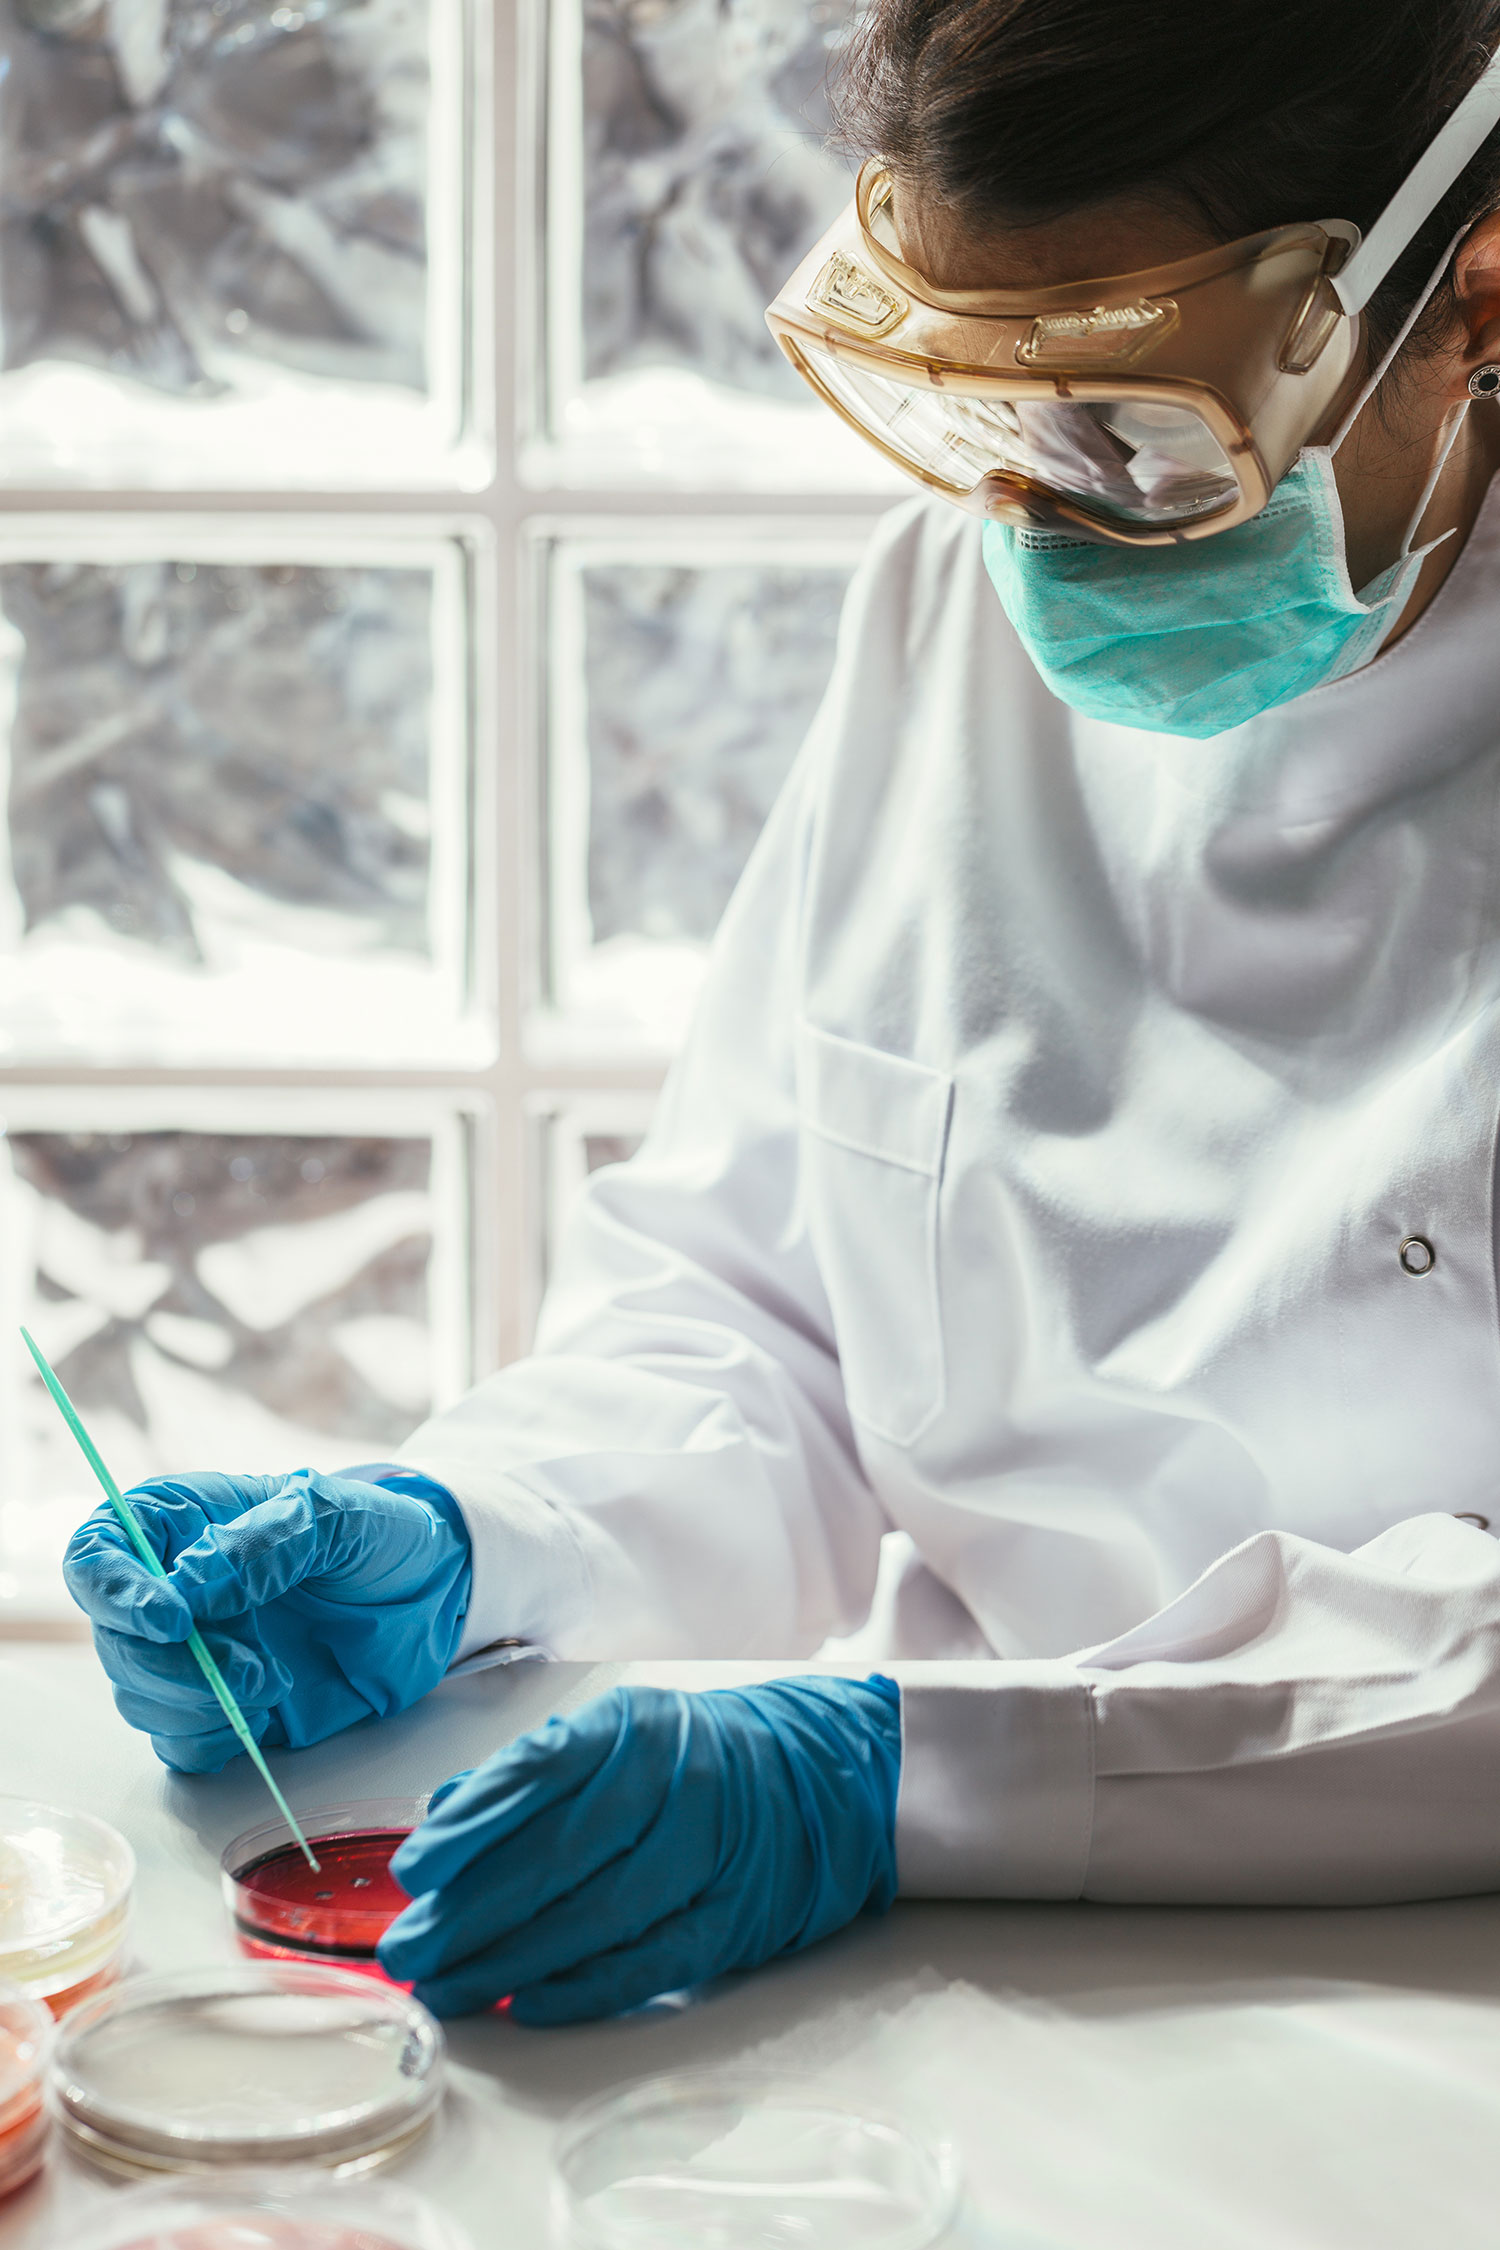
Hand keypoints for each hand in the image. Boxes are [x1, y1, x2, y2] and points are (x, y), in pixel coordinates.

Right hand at [63, 1467, 470, 1772]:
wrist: (432, 1596)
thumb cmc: (379, 1535)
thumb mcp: (337, 1514)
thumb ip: (267, 1541)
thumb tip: (192, 1586)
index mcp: (183, 1524)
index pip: (97, 1552)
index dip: (112, 1589)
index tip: (168, 1620)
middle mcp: (172, 1589)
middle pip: (114, 1639)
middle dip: (170, 1666)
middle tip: (248, 1670)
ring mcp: (191, 1652)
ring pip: (139, 1695)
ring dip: (196, 1703)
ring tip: (272, 1683)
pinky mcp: (218, 1707)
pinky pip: (177, 1741)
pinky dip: (208, 1737)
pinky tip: (263, 1714)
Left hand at [378, 1674, 900, 2023]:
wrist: (822, 1778)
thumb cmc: (698, 1758)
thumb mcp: (621, 1732)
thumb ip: (534, 1771)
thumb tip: (445, 1817)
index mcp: (635, 1727)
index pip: (540, 1772)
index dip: (473, 1825)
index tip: (416, 1870)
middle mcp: (674, 1783)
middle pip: (559, 1854)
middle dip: (472, 1910)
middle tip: (410, 1949)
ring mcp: (708, 1853)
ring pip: (597, 1915)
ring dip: (512, 1961)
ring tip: (449, 1988)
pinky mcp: (733, 1918)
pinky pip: (651, 1960)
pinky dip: (586, 1987)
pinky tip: (529, 2004)